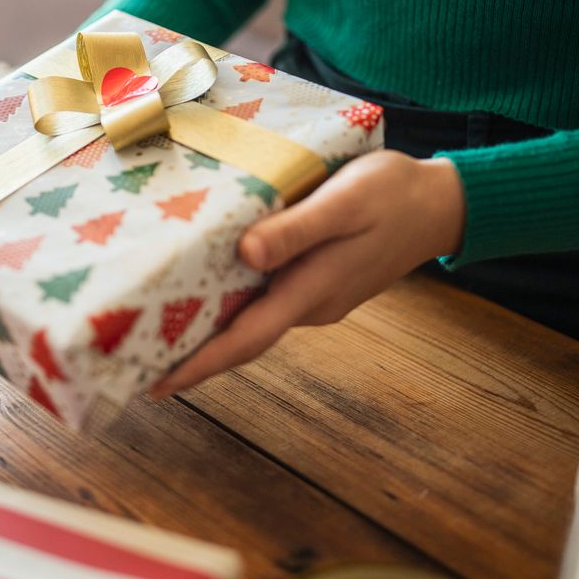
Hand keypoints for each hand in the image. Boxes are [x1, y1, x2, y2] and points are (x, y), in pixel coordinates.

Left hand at [150, 151, 465, 397]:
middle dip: (192, 355)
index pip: (245, 339)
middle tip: (136, 359)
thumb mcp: (344, 202)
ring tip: (156, 328)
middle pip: (242, 338)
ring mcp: (316, 297)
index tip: (156, 384)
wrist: (441, 202)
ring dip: (211, 329)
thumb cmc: (391, 194)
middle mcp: (309, 304)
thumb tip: (246, 256)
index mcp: (311, 290)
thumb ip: (297, 230)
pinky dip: (234, 303)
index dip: (200, 365)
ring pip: (254, 319)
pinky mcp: (319, 282)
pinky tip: (207, 288)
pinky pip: (268, 300)